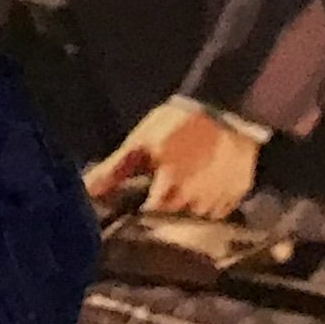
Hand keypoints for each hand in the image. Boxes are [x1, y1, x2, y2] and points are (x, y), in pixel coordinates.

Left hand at [85, 94, 266, 221]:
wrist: (228, 102)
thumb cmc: (179, 121)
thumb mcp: (141, 140)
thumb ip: (115, 169)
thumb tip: (86, 190)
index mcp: (169, 191)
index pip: (148, 220)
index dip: (141, 213)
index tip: (137, 204)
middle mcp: (195, 205)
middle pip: (173, 221)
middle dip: (164, 210)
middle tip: (163, 187)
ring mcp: (219, 202)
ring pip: (197, 218)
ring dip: (188, 208)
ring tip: (186, 184)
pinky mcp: (237, 195)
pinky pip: (220, 211)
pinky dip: (211, 203)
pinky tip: (206, 183)